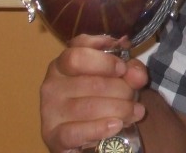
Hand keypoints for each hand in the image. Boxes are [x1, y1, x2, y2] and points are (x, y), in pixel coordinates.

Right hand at [40, 34, 147, 152]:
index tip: (123, 68)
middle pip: (93, 82)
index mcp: (65, 62)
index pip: (78, 51)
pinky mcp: (52, 135)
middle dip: (122, 89)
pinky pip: (75, 132)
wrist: (82, 132)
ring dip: (120, 109)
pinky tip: (116, 125)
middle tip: (133, 95)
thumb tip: (136, 74)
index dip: (106, 59)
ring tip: (133, 111)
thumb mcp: (119, 76)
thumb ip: (130, 70)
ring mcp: (50, 109)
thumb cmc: (101, 95)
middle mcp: (53, 82)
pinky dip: (99, 129)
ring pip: (89, 107)